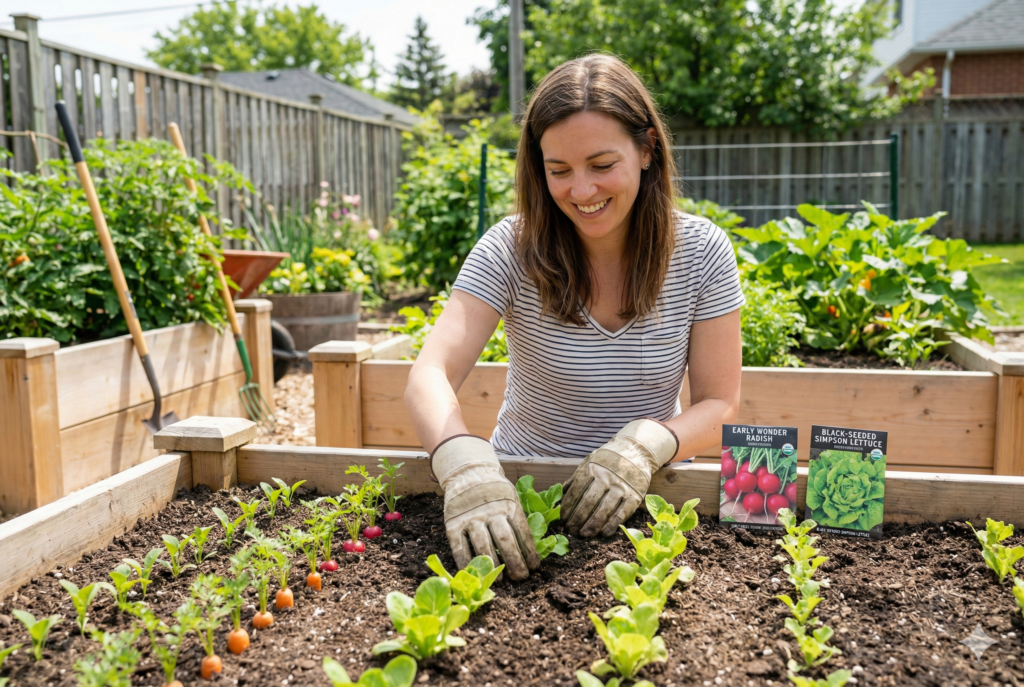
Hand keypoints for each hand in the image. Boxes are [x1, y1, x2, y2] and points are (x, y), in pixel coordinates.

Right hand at [432, 435, 539, 580]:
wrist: (468, 472)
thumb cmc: (495, 491)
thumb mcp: (511, 496)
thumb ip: (518, 517)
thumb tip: (535, 546)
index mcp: (509, 504)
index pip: (522, 531)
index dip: (529, 551)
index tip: (535, 567)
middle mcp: (490, 511)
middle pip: (505, 540)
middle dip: (515, 561)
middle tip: (521, 577)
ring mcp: (471, 518)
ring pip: (483, 545)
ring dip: (493, 565)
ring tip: (501, 580)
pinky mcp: (453, 524)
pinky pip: (459, 547)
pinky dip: (466, 562)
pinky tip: (474, 573)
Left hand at [562, 419, 678, 537]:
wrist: (636, 451)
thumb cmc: (608, 460)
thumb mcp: (589, 462)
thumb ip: (575, 478)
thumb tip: (559, 495)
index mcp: (592, 468)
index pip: (576, 491)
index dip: (568, 507)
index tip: (562, 519)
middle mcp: (607, 477)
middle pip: (589, 502)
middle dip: (578, 519)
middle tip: (571, 530)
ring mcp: (622, 487)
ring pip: (605, 510)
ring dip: (593, 525)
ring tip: (584, 534)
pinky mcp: (635, 496)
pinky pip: (622, 513)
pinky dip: (612, 525)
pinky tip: (604, 533)